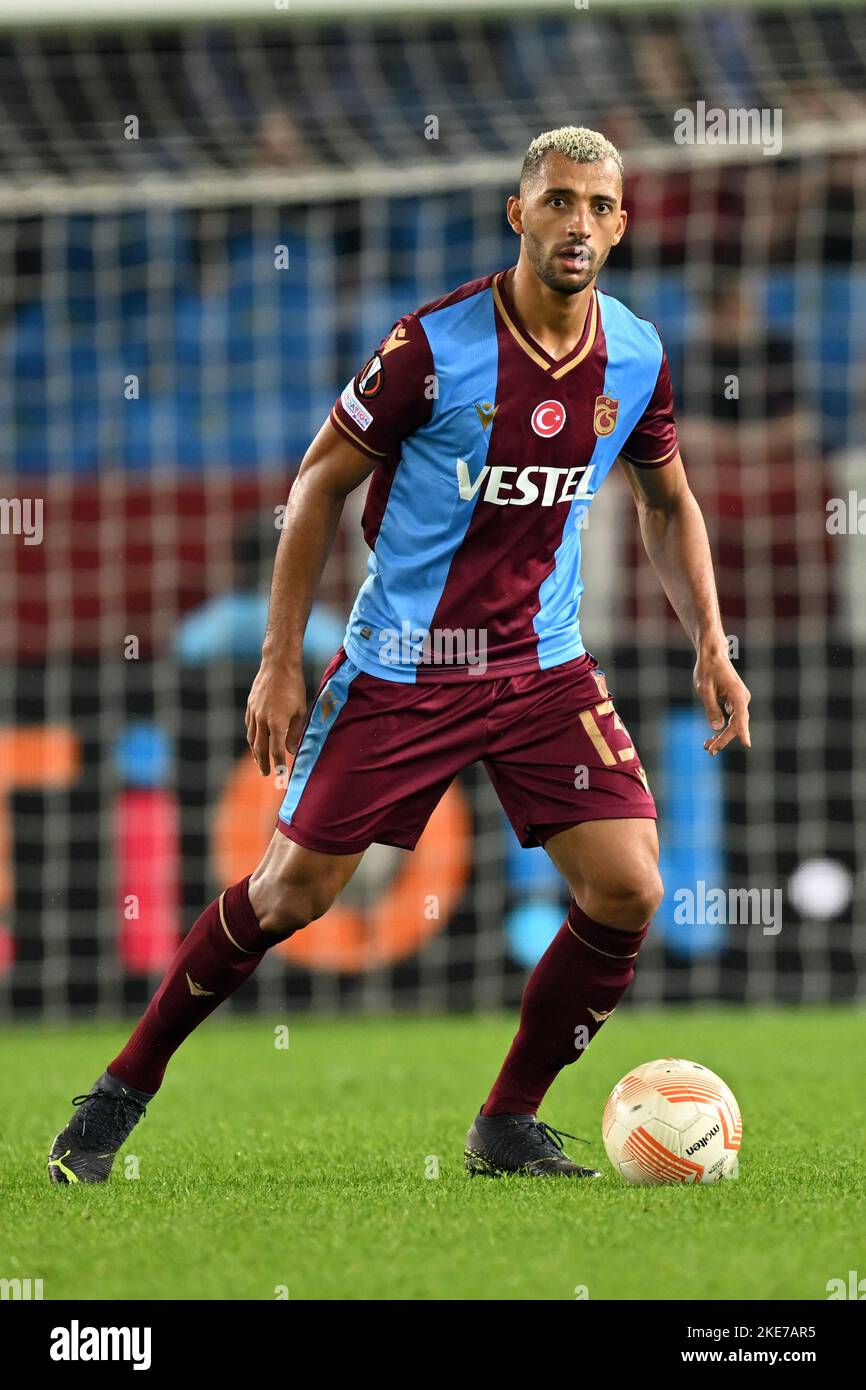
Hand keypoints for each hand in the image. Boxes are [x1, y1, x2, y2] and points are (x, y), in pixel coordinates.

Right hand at [245, 659, 307, 776]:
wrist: (278, 664)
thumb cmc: (294, 686)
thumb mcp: (300, 710)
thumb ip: (295, 732)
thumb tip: (291, 750)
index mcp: (276, 723)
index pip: (276, 750)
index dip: (278, 765)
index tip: (280, 775)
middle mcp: (262, 720)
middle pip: (260, 748)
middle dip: (263, 763)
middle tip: (267, 774)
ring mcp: (253, 713)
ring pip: (252, 738)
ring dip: (255, 752)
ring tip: (260, 762)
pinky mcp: (250, 706)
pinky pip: (249, 726)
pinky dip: (252, 737)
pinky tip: (255, 741)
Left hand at [694, 646, 750, 755]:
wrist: (713, 655)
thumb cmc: (708, 670)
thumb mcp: (705, 690)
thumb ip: (711, 709)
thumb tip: (717, 727)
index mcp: (737, 694)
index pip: (740, 717)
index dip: (743, 731)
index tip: (746, 744)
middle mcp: (742, 698)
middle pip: (736, 724)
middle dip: (723, 739)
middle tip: (709, 751)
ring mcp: (740, 700)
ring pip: (734, 722)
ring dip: (722, 735)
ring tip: (707, 747)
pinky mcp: (735, 701)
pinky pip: (731, 717)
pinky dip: (722, 726)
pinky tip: (712, 736)